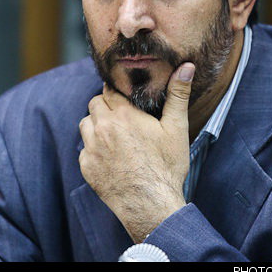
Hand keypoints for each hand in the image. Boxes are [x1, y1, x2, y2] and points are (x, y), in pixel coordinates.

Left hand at [78, 62, 194, 242]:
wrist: (150, 204)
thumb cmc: (166, 166)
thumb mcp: (177, 127)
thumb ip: (178, 94)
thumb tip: (187, 67)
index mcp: (123, 114)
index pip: (109, 90)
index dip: (117, 92)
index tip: (125, 99)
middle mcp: (102, 127)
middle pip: (95, 104)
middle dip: (106, 106)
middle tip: (122, 117)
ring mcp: (91, 148)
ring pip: (85, 124)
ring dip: (96, 124)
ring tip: (114, 134)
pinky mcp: (86, 166)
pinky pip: (84, 149)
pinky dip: (93, 148)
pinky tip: (110, 156)